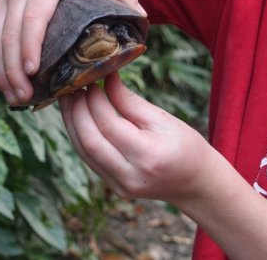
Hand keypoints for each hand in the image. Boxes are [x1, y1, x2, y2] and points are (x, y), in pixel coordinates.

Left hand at [59, 73, 214, 203]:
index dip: (95, 100)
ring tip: (70, 98)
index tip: (92, 79)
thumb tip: (106, 79)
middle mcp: (130, 176)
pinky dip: (81, 136)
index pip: (109, 125)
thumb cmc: (185, 146)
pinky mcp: (113, 187)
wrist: (196, 183)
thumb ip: (130, 102)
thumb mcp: (163, 119)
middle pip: (89, 141)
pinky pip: (89, 159)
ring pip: (84, 152)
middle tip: (73, 86)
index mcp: (147, 156)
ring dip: (73, 123)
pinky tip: (79, 117)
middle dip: (77, 111)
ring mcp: (119, 186)